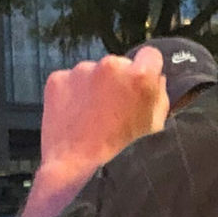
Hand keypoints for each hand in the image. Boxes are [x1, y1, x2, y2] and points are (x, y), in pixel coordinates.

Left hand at [39, 48, 168, 179]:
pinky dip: (72, 93)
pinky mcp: (58, 78)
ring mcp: (81, 69)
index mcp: (139, 76)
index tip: (140, 83)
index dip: (148, 68)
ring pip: (93, 72)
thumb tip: (156, 79)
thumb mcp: (153, 125)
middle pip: (119, 65)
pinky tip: (73, 114)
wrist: (73, 162)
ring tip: (90, 115)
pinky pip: (70, 81)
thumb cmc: (119, 147)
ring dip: (94, 87)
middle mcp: (110, 65)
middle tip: (112, 108)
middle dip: (118, 81)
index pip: (151, 54)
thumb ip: (159, 96)